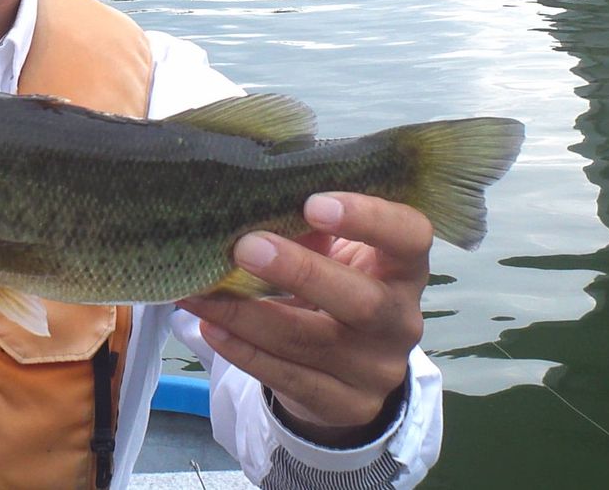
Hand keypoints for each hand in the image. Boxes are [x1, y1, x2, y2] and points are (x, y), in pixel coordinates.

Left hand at [177, 193, 430, 447]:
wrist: (350, 368)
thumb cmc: (337, 284)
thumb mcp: (338, 253)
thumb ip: (312, 230)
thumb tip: (254, 204)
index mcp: (405, 268)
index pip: (409, 237)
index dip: (368, 218)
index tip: (313, 203)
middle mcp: (400, 320)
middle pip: (363, 301)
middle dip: (300, 272)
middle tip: (245, 247)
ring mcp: (376, 369)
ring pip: (311, 342)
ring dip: (247, 315)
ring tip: (199, 292)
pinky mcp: (345, 405)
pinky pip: (288, 377)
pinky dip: (244, 351)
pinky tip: (211, 327)